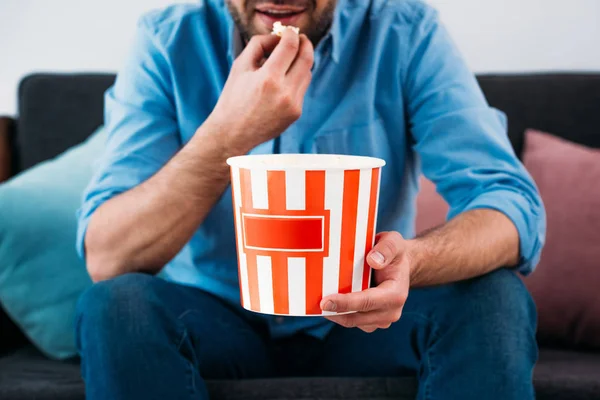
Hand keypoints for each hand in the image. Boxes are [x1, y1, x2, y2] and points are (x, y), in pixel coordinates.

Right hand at [207, 29, 313, 153]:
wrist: (233, 133)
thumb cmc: (233, 98)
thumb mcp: (240, 66)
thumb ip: (259, 44)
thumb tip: (278, 37)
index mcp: (268, 78)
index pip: (291, 46)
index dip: (292, 34)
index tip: (290, 31)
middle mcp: (285, 92)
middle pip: (307, 58)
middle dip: (305, 44)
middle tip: (300, 39)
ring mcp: (293, 104)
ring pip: (307, 74)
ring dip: (301, 62)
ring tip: (288, 60)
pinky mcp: (296, 113)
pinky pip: (302, 89)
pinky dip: (296, 80)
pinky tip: (283, 81)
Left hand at [320, 232, 410, 332]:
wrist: (400, 267)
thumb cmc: (395, 253)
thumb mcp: (394, 242)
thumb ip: (387, 248)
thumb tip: (373, 260)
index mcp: (396, 294)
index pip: (368, 301)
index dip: (345, 303)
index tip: (325, 301)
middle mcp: (391, 311)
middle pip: (357, 317)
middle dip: (335, 312)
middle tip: (315, 303)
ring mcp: (381, 319)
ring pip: (352, 322)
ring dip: (335, 314)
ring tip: (318, 302)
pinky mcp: (372, 322)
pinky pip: (353, 321)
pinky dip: (339, 314)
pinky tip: (329, 302)